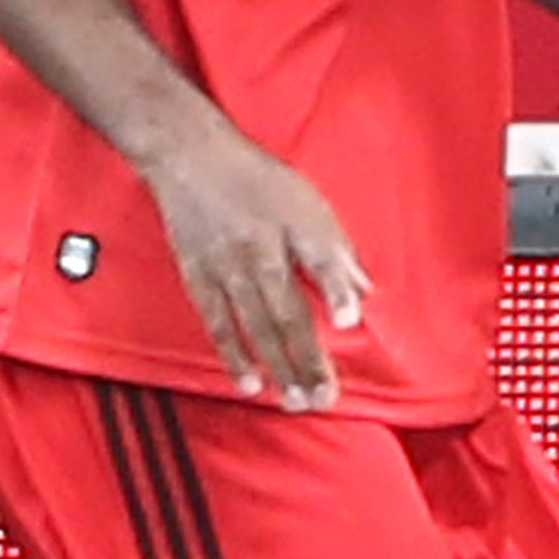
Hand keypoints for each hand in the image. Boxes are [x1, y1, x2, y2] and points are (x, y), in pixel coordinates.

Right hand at [137, 123, 369, 412]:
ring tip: (296, 401)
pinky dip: (234, 354)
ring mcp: (227, 268)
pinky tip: (249, 382)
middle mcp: (260, 250)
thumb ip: (336, 250)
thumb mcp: (307, 202)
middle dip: (309, 358)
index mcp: (292, 226)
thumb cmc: (258, 181)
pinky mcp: (199, 276)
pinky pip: (219, 323)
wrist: (192, 157)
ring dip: (278, 366)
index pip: (320, 260)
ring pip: (256, 326)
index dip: (335, 289)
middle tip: (326, 399)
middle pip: (288, 311)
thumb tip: (365, 292)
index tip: (350, 319)